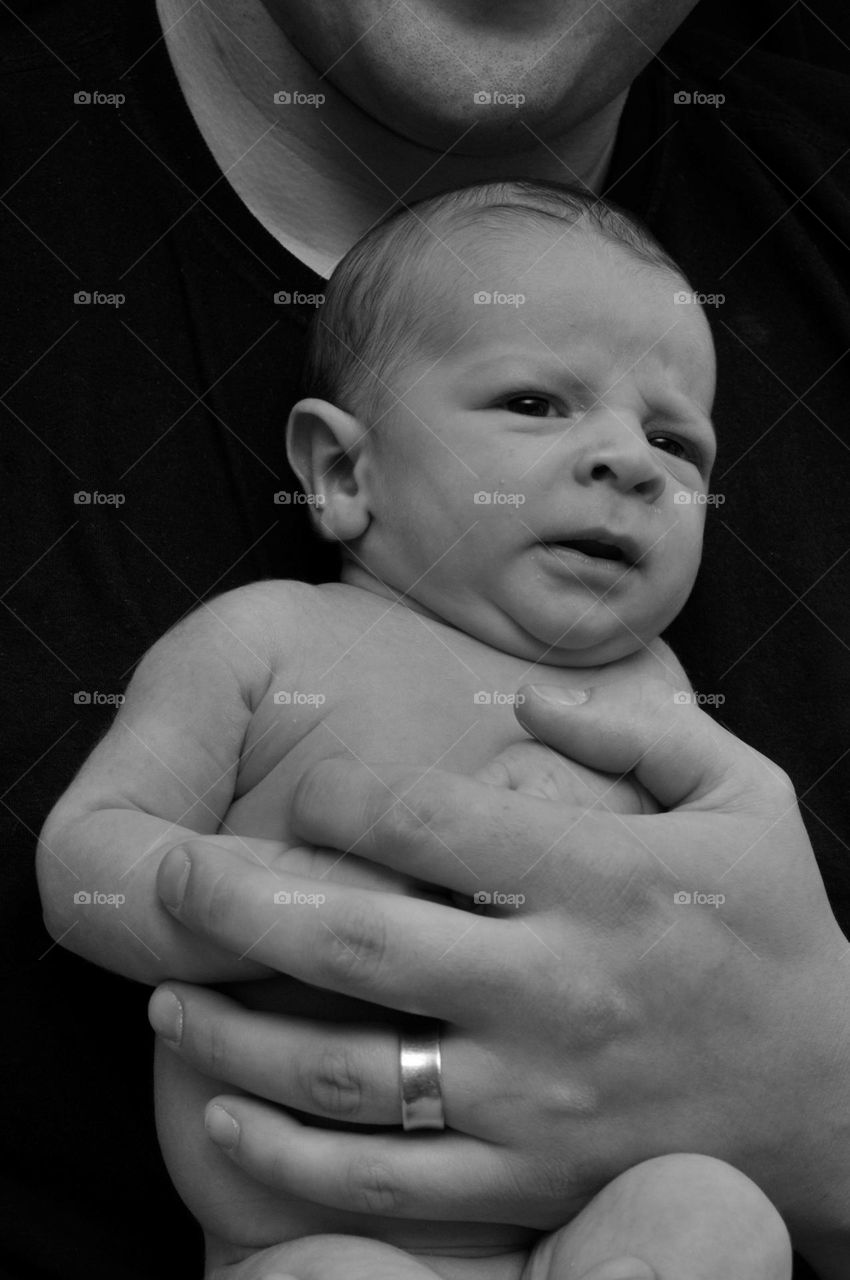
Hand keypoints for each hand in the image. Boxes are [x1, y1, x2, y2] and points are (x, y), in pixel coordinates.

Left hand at [151, 679, 849, 1276]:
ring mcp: (533, 1099)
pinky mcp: (526, 1180)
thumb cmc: (776, 931)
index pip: (432, 824)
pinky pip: (382, 1182)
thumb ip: (635, 732)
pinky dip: (287, 1155)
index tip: (308, 793)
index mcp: (602, 881)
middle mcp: (553, 991)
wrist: (831, 1099)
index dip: (342, 796)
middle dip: (237, 901)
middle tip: (169, 874)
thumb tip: (523, 702)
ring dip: (233, 1031)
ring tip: (166, 994)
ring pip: (345, 1073)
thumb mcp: (744, 797)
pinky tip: (225, 1112)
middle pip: (359, 942)